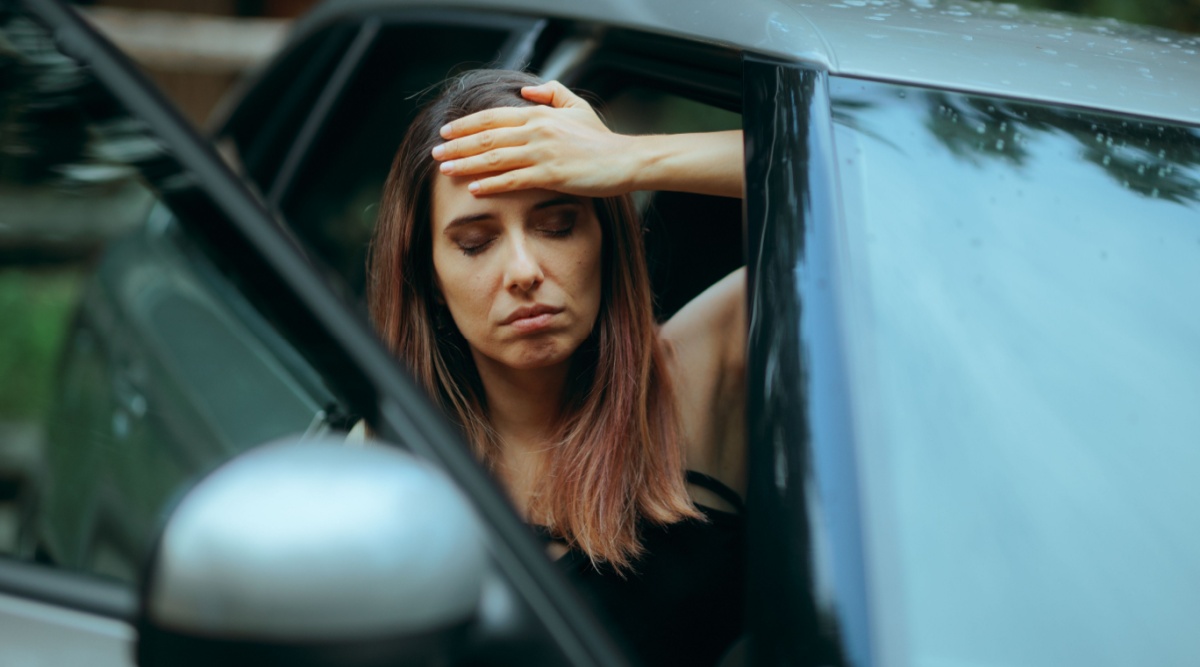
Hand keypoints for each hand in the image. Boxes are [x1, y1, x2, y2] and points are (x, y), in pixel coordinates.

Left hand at [432, 81, 636, 196]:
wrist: (625, 160)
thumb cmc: (601, 139)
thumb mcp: (578, 107)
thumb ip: (552, 94)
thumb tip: (525, 92)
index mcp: (540, 114)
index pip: (493, 116)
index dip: (467, 124)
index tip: (447, 130)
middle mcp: (537, 130)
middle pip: (487, 136)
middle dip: (458, 145)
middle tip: (435, 152)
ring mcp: (543, 153)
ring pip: (495, 158)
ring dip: (466, 164)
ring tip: (445, 169)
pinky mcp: (551, 175)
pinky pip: (513, 180)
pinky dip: (491, 184)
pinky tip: (473, 189)